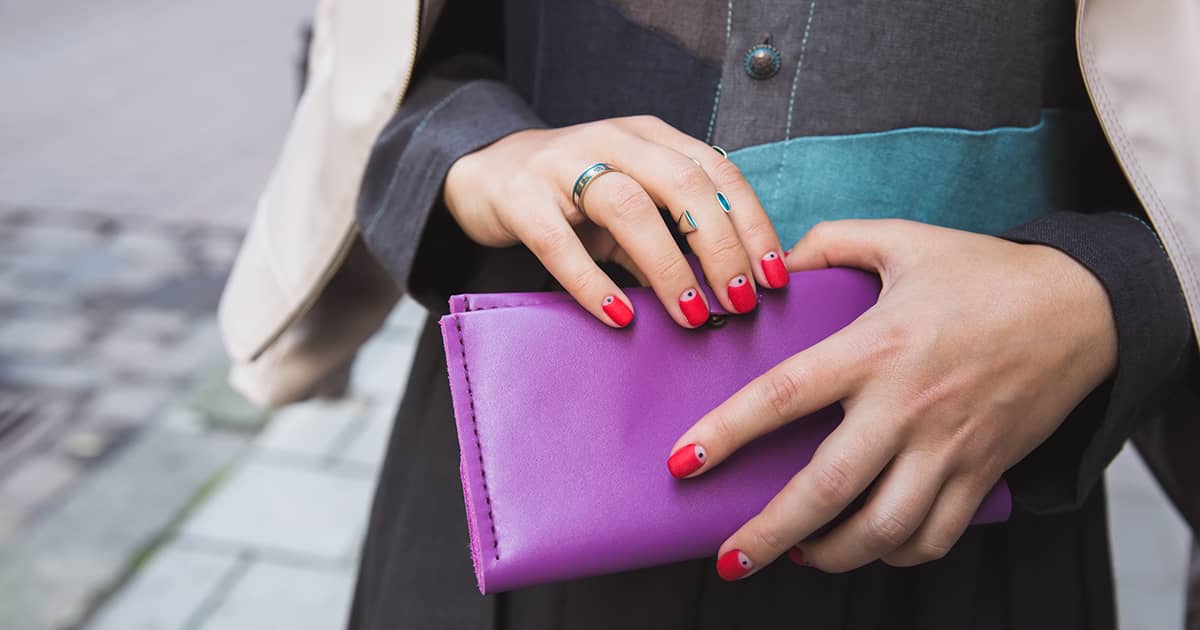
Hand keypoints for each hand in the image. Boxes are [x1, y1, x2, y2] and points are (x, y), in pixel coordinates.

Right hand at [443, 116, 789, 327]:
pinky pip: (561, 242)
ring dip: (669, 265)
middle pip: (682, 184)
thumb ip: (672, 237)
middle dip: (721, 246)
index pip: (717, 170)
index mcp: (651, 136)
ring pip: (628, 206)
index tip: (777, 275)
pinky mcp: (521, 198)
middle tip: (742, 301)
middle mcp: (613, 139)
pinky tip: (620, 316)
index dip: (752, 222)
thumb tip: (724, 293)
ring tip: (692, 314)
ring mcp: (563, 164)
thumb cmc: (574, 195)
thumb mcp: (630, 204)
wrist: (486, 171)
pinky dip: (593, 282)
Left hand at [666, 219, 1117, 577]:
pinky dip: (897, 555)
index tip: (683, 461)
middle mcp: (908, 405)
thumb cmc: (983, 273)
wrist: (1083, 309)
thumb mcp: (904, 238)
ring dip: (832, 556)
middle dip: (768, 533)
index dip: (728, 431)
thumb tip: (777, 261)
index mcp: (876, 346)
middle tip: (728, 560)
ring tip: (796, 554)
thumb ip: (833, 241)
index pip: (784, 395)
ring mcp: (948, 446)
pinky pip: (936, 537)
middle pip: (828, 487)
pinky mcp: (982, 472)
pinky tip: (868, 546)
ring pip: (884, 529)